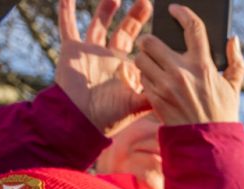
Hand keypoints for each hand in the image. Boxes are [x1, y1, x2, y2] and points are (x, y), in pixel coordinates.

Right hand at [56, 0, 152, 134]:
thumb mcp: (136, 105)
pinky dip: (66, 11)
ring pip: (99, 24)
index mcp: (126, 68)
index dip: (149, 38)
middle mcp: (109, 57)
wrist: (80, 121)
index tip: (161, 24)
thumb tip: (177, 93)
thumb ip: (153, 96)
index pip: (141, 47)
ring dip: (106, 9)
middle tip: (146, 3)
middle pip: (124, 31)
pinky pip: (68, 26)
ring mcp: (90, 52)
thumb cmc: (108, 117)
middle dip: (135, 17)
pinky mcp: (72, 50)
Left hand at [136, 4, 243, 124]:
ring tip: (154, 66)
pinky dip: (145, 78)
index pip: (192, 28)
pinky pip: (141, 78)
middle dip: (151, 41)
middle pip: (152, 40)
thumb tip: (233, 39)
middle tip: (156, 47)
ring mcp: (166, 86)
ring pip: (141, 58)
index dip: (183, 13)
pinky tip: (155, 82)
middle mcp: (182, 72)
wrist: (208, 143)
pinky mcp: (154, 98)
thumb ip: (236, 62)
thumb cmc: (222, 114)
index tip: (175, 9)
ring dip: (145, 59)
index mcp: (203, 66)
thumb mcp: (234, 88)